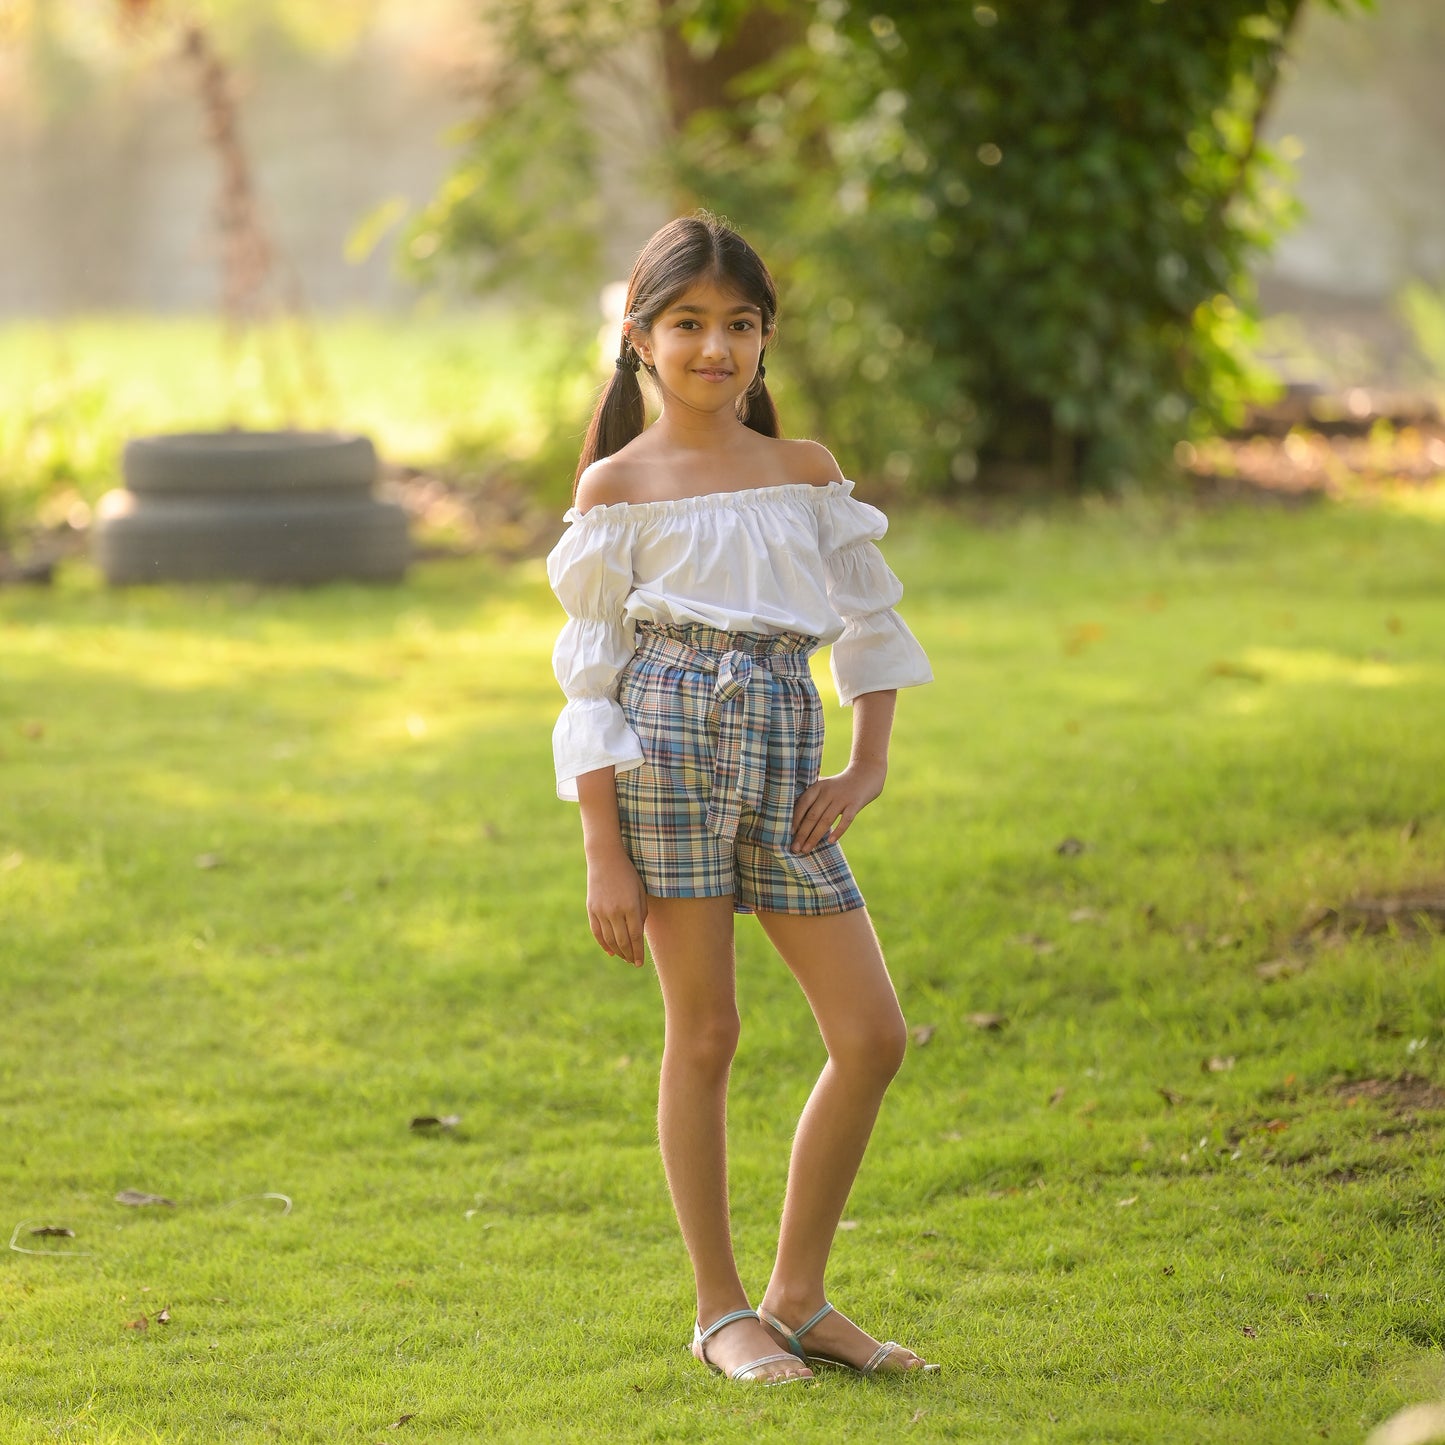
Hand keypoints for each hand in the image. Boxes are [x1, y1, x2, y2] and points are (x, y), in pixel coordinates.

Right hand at [585, 847, 648, 966]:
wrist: (605, 858)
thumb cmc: (628, 873)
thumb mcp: (640, 891)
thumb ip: (641, 913)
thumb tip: (638, 935)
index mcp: (630, 906)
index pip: (635, 936)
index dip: (638, 952)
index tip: (640, 962)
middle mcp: (615, 911)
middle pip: (622, 941)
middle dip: (629, 955)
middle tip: (634, 963)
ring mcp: (601, 910)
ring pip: (609, 939)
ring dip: (617, 952)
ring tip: (624, 958)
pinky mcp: (591, 909)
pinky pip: (597, 932)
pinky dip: (603, 944)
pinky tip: (610, 951)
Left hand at [791, 761, 885, 852]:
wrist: (866, 773)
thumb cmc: (840, 784)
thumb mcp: (824, 784)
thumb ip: (812, 796)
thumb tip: (793, 814)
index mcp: (818, 787)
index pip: (803, 804)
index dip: (794, 819)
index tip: (788, 834)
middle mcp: (828, 792)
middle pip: (812, 816)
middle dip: (802, 834)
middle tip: (794, 848)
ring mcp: (842, 798)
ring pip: (826, 821)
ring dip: (814, 837)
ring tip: (806, 849)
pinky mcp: (855, 804)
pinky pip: (846, 820)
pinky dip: (838, 831)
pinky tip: (830, 841)